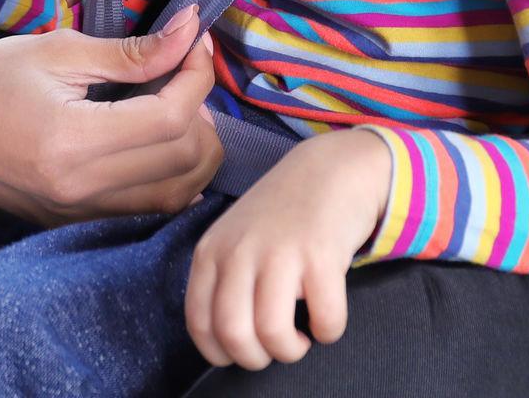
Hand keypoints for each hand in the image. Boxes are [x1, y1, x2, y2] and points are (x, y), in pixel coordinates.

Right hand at [0, 6, 220, 224]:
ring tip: (176, 106)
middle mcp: (82, 189)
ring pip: (178, 193)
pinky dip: (172, 176)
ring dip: (195, 148)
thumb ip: (129, 51)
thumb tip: (188, 32)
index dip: (196, 74)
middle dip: (202, 109)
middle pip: (185, 159)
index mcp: (73, 141)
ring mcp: (79, 213)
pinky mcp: (75, 221)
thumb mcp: (55, 51)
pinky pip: (148, 208)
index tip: (194, 38)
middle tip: (184, 70)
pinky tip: (159, 141)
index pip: (170, 117)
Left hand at [185, 126, 392, 369]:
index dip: (220, 352)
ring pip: (272, 334)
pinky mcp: (321, 256)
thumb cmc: (280, 215)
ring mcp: (280, 252)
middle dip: (256, 358)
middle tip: (274, 346)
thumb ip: (223, 279)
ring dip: (291, 351)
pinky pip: (324, 321)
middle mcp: (239, 252)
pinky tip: (328, 316)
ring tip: (301, 337)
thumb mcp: (234, 238)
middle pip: (233, 334)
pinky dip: (329, 331)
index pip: (199, 322)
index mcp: (212, 252)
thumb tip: (225, 341)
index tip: (243, 350)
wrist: (329, 169)